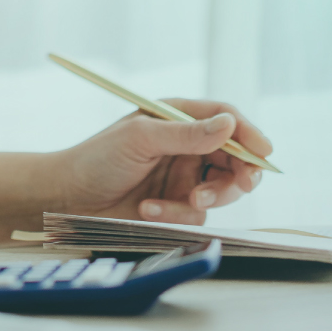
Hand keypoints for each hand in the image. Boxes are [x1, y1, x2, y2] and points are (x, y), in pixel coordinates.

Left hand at [46, 99, 272, 224]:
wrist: (67, 198)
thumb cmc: (97, 158)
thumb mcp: (141, 139)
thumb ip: (187, 134)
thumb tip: (229, 124)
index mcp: (177, 117)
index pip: (225, 118)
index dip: (249, 134)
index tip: (264, 152)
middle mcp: (186, 144)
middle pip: (234, 157)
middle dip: (239, 173)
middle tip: (240, 186)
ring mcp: (182, 175)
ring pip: (222, 188)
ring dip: (210, 196)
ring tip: (189, 199)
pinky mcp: (175, 204)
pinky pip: (196, 212)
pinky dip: (177, 213)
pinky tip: (148, 210)